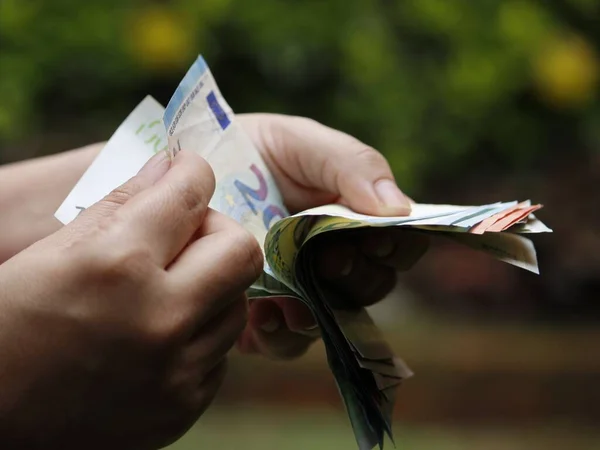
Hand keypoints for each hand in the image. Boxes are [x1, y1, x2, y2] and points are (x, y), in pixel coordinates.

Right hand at [0, 151, 262, 448]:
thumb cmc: (12, 325)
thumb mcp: (54, 251)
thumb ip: (121, 203)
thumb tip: (170, 167)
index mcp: (118, 267)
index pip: (190, 197)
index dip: (192, 174)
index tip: (188, 174)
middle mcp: (159, 320)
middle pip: (242, 252)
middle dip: (218, 232)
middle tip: (187, 237)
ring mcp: (177, 372)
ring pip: (237, 304)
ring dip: (210, 286)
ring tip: (167, 291)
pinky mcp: (184, 407)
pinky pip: (219, 352)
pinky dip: (198, 334)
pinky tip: (158, 335)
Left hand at [236, 114, 428, 359]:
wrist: (190, 174)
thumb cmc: (251, 151)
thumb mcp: (301, 142)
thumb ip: (353, 165)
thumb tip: (401, 209)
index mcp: (353, 218)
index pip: (398, 244)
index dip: (397, 246)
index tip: (377, 238)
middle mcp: (333, 259)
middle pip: (372, 286)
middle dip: (357, 278)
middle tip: (328, 260)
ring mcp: (300, 290)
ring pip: (334, 320)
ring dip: (321, 312)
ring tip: (292, 294)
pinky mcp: (264, 316)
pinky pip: (286, 342)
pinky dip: (280, 334)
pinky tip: (261, 313)